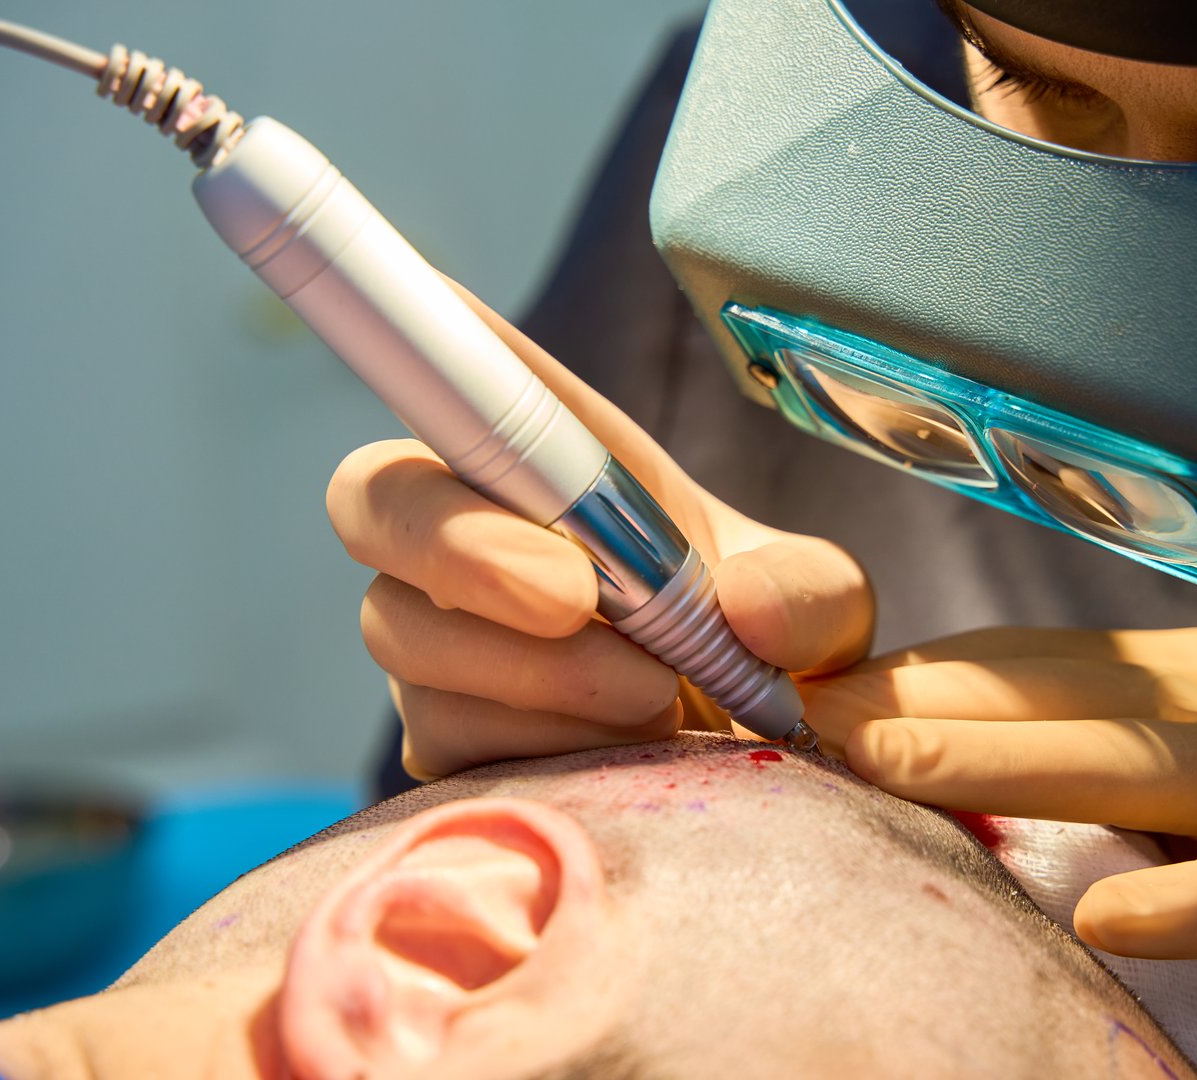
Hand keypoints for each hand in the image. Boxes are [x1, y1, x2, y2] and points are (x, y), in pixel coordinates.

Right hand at [327, 276, 873, 779]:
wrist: (743, 761)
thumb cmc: (765, 648)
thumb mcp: (821, 608)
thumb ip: (809, 591)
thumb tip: (744, 609)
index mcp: (556, 459)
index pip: (457, 366)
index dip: (412, 324)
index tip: (418, 304)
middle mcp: (471, 531)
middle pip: (376, 496)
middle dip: (461, 541)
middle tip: (573, 594)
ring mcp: (439, 635)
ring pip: (406, 629)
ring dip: (536, 668)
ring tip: (656, 696)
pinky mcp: (440, 732)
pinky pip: (443, 733)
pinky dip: (540, 741)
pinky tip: (618, 746)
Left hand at [802, 626, 1196, 1077]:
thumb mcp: (1174, 784)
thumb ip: (1067, 762)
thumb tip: (913, 757)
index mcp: (1174, 680)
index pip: (1027, 661)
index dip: (916, 672)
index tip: (808, 688)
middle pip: (1067, 695)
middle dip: (934, 702)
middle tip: (814, 713)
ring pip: (1145, 764)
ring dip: (1012, 764)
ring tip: (895, 769)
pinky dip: (1187, 902)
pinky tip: (1109, 920)